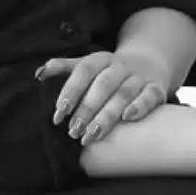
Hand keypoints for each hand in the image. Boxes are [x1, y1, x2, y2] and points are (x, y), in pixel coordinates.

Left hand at [35, 47, 177, 142]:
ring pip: (123, 94)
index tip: (59, 113)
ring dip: (106, 116)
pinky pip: (150, 96)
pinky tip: (127, 118)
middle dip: (86, 109)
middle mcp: (120, 66)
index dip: (70, 91)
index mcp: (100, 59)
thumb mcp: (89, 64)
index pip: (83, 71)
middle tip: (73, 132)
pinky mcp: (156, 89)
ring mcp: (139, 77)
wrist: (151, 61)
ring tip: (91, 136)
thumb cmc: (111, 70)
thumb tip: (38, 74)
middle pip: (102, 86)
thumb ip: (65, 68)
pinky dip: (140, 106)